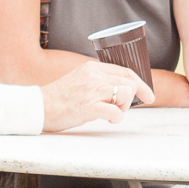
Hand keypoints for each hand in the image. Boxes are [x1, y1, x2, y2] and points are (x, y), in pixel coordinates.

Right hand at [39, 62, 154, 131]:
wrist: (39, 107)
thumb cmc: (60, 98)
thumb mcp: (80, 80)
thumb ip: (98, 80)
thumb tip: (121, 89)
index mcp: (92, 67)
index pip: (126, 71)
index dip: (141, 84)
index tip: (149, 95)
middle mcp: (94, 75)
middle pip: (129, 83)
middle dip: (132, 100)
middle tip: (121, 109)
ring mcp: (91, 90)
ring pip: (126, 94)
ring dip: (123, 108)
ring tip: (110, 114)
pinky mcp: (88, 106)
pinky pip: (115, 111)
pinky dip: (117, 118)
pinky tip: (108, 120)